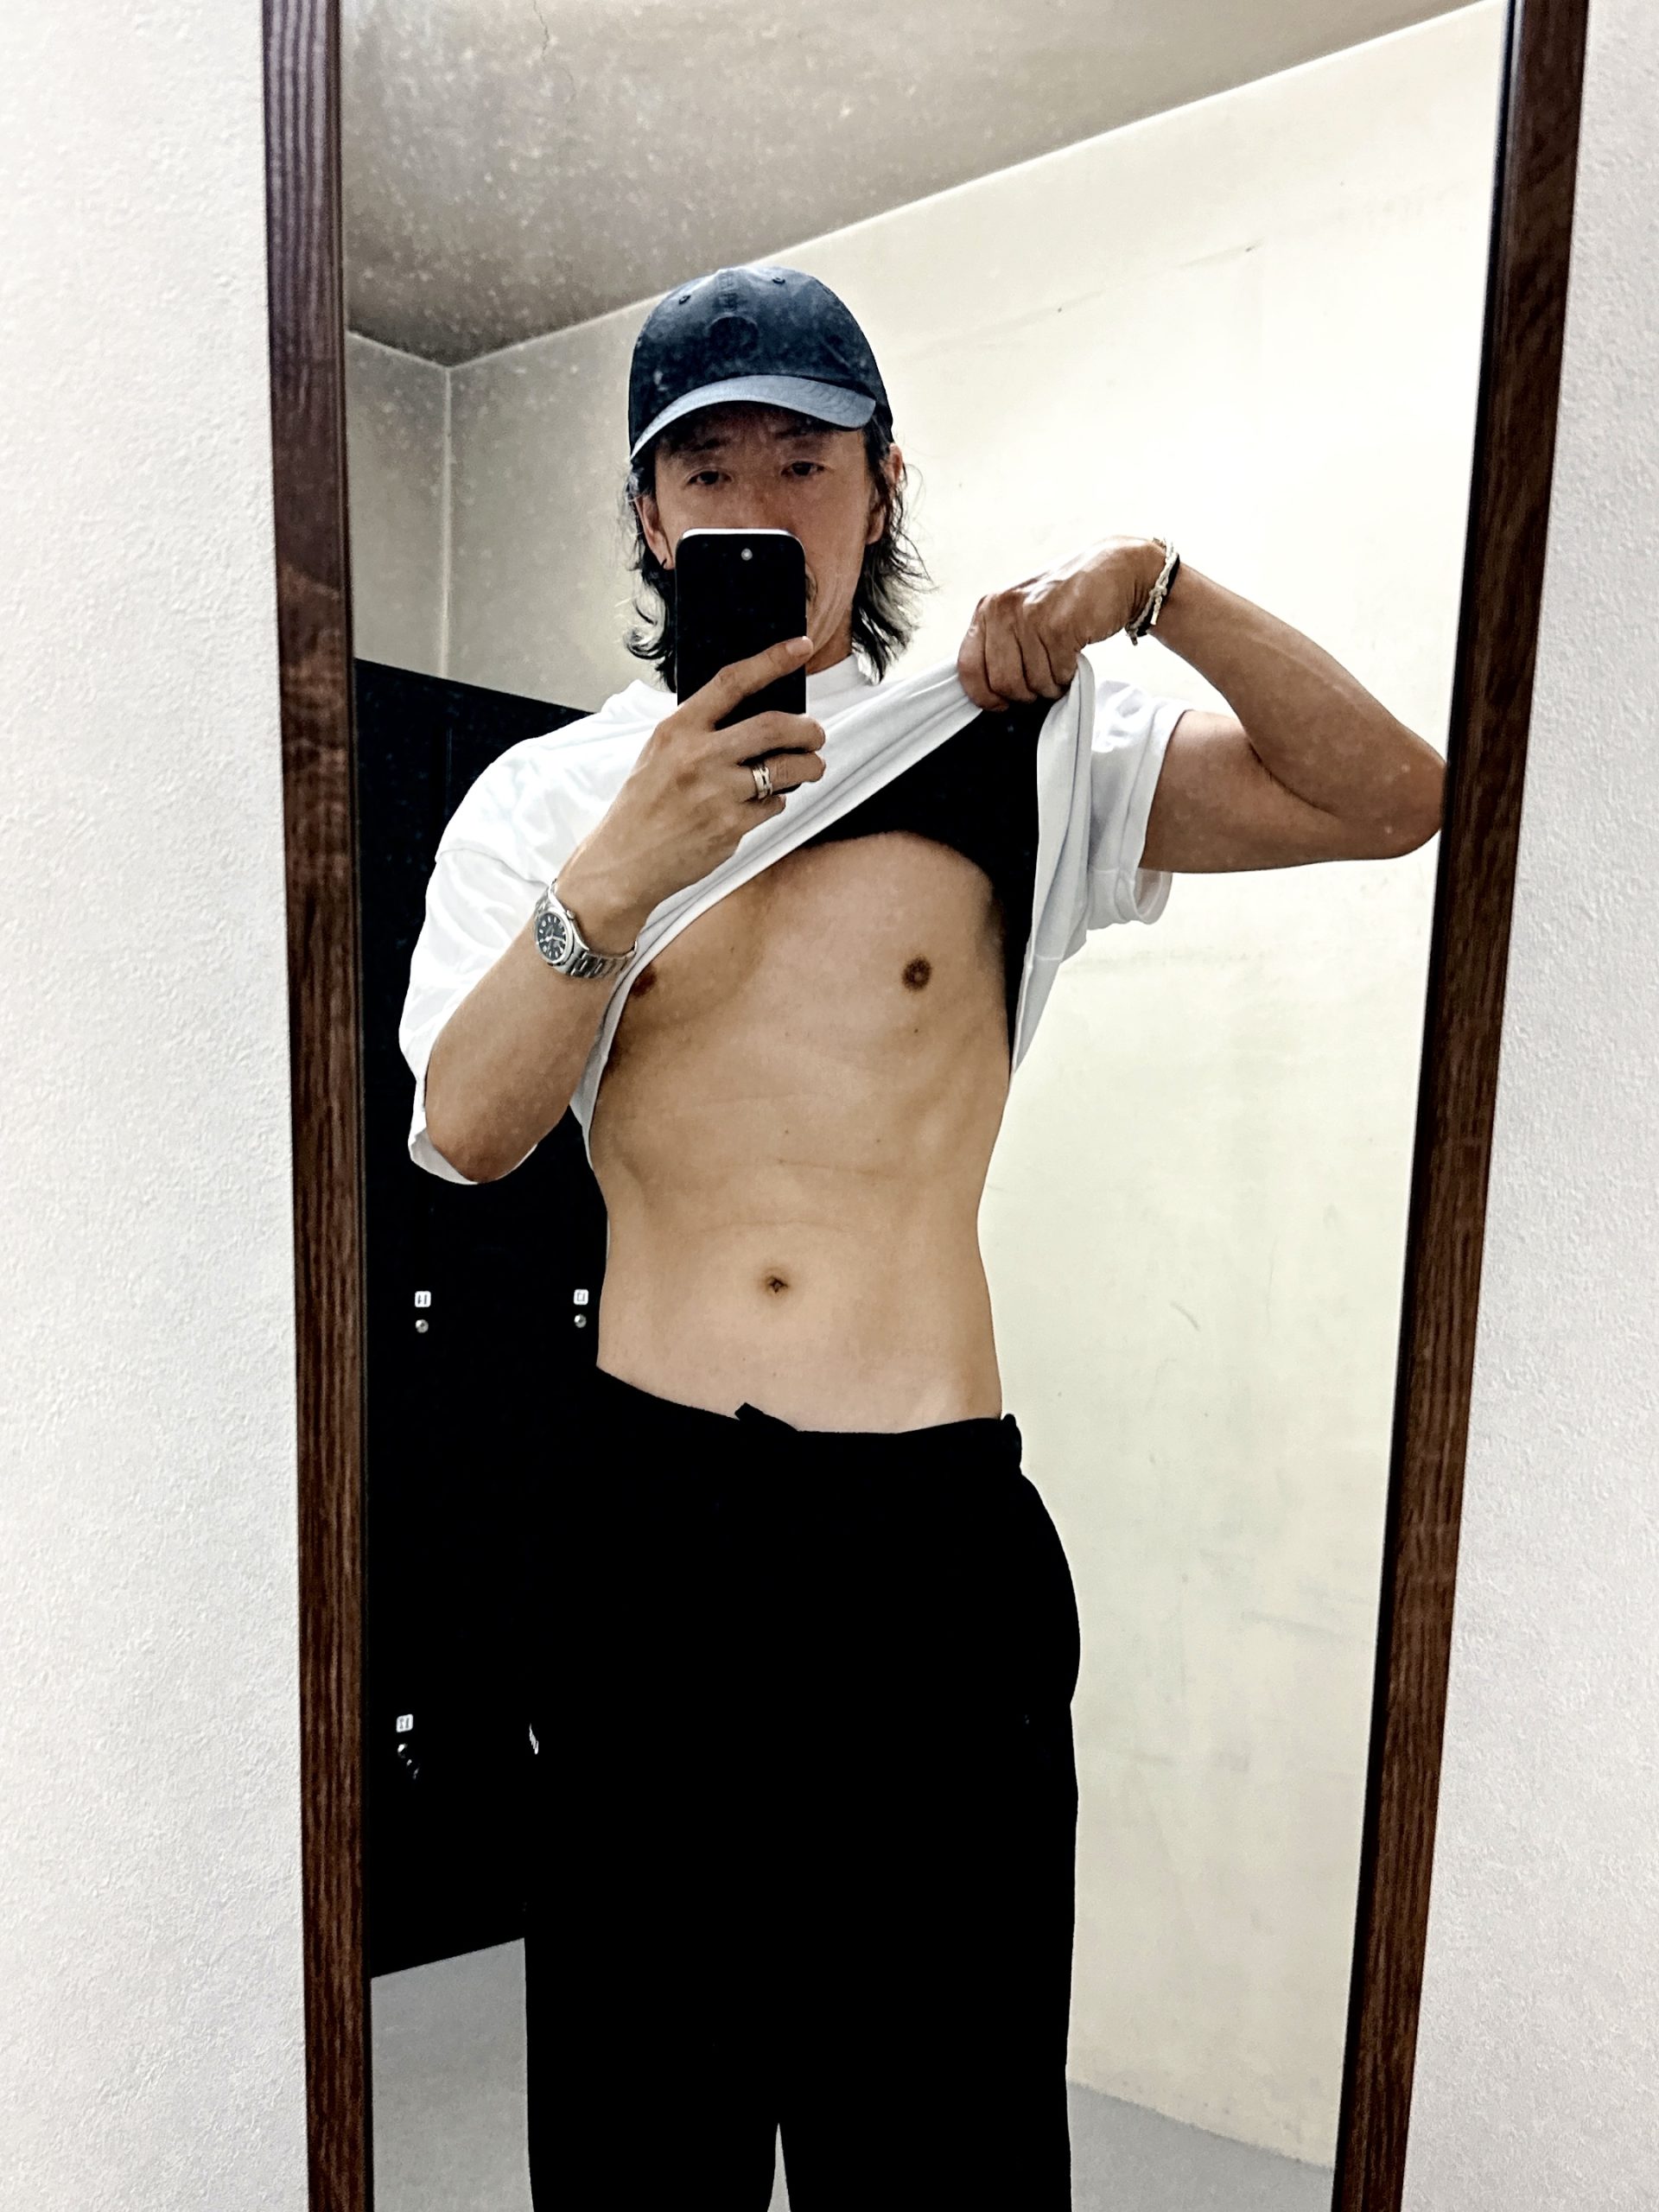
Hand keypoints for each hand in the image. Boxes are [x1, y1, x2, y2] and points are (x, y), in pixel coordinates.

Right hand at [556, 635, 825, 948]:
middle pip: (774, 726)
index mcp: (678, 729)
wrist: (624, 862)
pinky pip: (773, 806)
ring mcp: (717, 793)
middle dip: (809, 729)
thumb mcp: (659, 753)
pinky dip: (776, 802)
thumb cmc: (642, 806)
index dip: (772, 660)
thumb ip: (698, 731)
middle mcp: (699, 756)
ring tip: (811, 768)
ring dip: (809, 767)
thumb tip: (751, 715)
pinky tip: (762, 804)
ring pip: (785, 769)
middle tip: (817, 735)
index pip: (733, 682)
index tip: (800, 647)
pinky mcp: (731, 827)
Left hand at [956, 536, 1164, 710]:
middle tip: (1040, 684)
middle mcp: (1003, 610)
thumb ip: (1000, 643)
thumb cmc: (1067, 597)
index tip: (1000, 703)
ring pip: (1032, 683)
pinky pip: (1057, 674)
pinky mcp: (1059, 626)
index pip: (968, 667)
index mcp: (988, 609)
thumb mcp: (1020, 612)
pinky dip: (1067, 676)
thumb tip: (988, 689)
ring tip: (1060, 666)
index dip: (985, 695)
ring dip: (1050, 686)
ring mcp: (1031, 617)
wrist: (1113, 570)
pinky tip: (1072, 660)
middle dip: (1025, 695)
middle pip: (1002, 683)